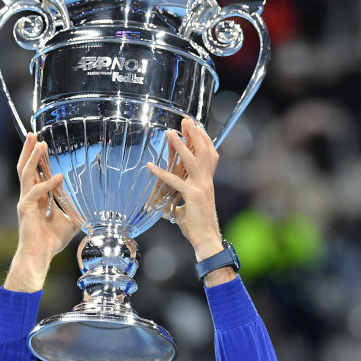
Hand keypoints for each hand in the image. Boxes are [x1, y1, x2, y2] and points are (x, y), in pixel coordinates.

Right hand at [4, 134, 79, 292]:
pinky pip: (36, 192)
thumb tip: (94, 204)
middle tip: (34, 135)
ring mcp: (25, 201)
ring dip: (32, 157)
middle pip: (25, 167)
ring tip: (39, 143)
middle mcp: (29, 196)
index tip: (43, 144)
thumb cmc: (52, 240)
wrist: (40, 256)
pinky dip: (48, 184)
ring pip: (26, 173)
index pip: (35, 172)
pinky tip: (59, 177)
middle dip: (29, 150)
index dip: (38, 158)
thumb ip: (77, 209)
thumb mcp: (71, 221)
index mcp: (37, 197)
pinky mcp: (25, 208)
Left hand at [146, 119, 234, 285]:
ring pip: (192, 161)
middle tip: (186, 120)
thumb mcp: (187, 208)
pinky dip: (161, 173)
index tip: (195, 126)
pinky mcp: (192, 196)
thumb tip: (167, 202)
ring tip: (170, 134)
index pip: (209, 155)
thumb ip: (180, 199)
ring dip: (181, 146)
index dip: (204, 139)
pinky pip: (175, 181)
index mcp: (207, 182)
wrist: (206, 240)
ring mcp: (201, 188)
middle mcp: (206, 182)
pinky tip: (150, 166)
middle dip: (195, 134)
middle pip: (204, 151)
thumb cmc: (197, 227)